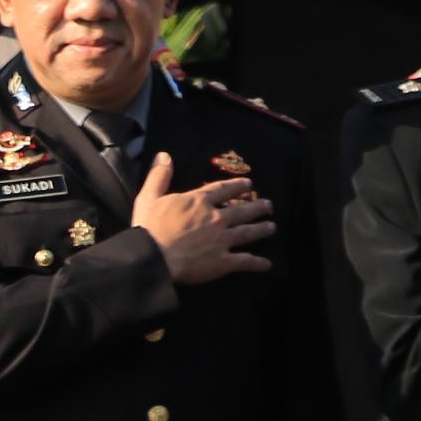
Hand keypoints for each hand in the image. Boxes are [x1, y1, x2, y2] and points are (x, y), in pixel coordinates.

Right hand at [133, 154, 275, 286]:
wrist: (153, 258)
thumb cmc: (149, 228)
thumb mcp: (148, 198)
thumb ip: (159, 177)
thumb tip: (164, 155)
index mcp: (198, 202)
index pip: (223, 190)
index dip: (237, 186)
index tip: (248, 184)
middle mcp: (216, 218)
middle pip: (242, 210)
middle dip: (257, 207)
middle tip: (268, 205)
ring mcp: (223, 240)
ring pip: (248, 233)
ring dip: (262, 229)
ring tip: (271, 227)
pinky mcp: (223, 261)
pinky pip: (245, 261)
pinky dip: (258, 263)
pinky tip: (267, 264)